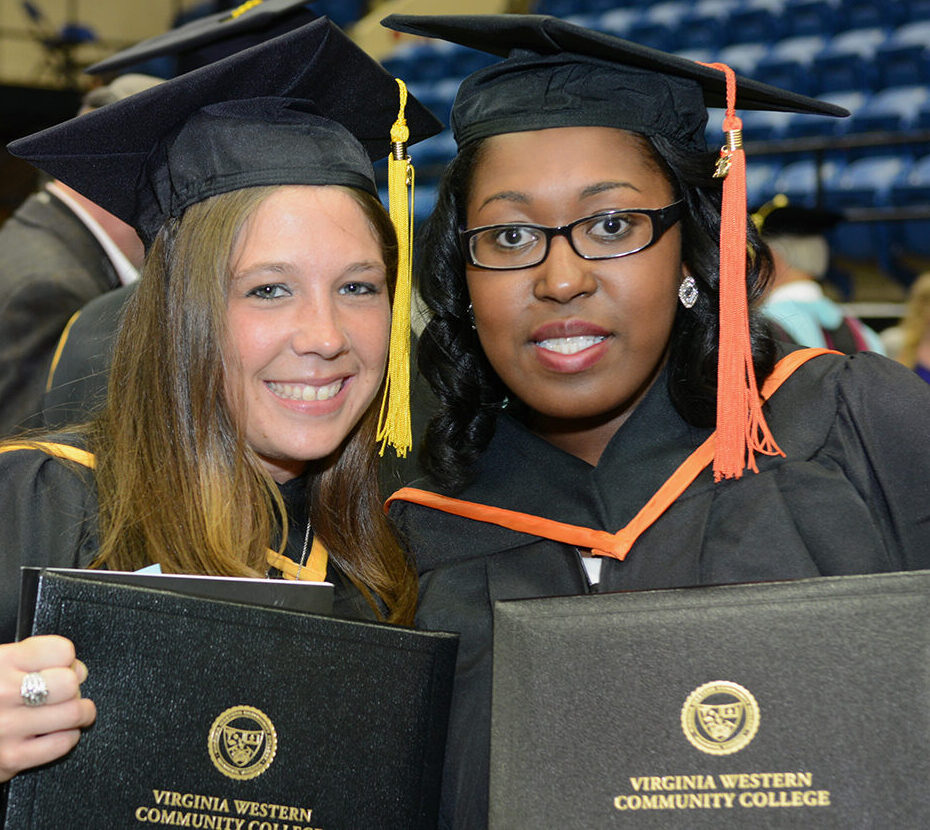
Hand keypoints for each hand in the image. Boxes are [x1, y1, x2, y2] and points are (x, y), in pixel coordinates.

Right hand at [0, 635, 95, 781]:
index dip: (67, 658)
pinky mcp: (10, 758)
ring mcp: (7, 727)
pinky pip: (61, 744)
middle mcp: (4, 693)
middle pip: (69, 683)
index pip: (61, 651)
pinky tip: (58, 733)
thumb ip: (28, 658)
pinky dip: (68, 737)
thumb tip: (74, 665)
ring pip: (72, 713)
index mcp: (1, 663)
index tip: (63, 666)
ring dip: (81, 712)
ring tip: (74, 711)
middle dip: (75, 686)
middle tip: (69, 691)